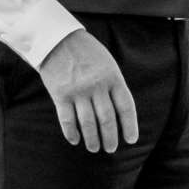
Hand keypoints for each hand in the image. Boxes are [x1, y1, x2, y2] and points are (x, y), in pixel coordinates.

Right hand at [38, 30, 139, 152]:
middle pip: (107, 119)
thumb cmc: (86, 52)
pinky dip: (71, 133)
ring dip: (92, 139)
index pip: (126, 107)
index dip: (130, 126)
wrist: (57, 39)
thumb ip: (114, 84)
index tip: (131, 140)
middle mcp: (97, 86)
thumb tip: (120, 111)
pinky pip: (67, 119)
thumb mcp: (107, 63)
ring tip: (94, 148)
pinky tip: (75, 140)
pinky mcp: (60, 94)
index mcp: (113, 77)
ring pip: (88, 123)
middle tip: (111, 149)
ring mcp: (78, 91)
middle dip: (110, 137)